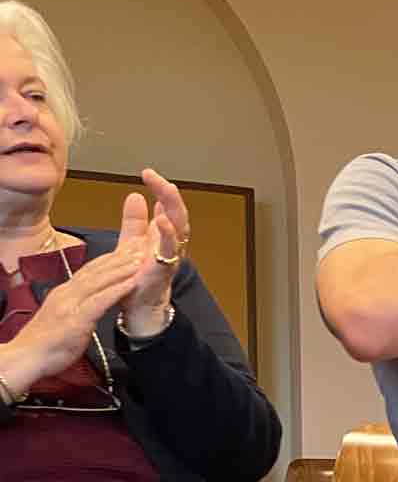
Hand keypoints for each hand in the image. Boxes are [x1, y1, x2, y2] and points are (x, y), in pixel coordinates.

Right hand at [1, 239, 146, 386]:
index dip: (108, 259)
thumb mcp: (62, 319)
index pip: (88, 271)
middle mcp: (66, 294)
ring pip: (99, 281)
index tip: (126, 250)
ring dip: (121, 269)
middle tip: (139, 246)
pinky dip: (117, 290)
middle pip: (95, 271)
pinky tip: (132, 283)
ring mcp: (70, 305)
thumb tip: (88, 304)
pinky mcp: (76, 320)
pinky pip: (100, 301)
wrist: (26, 357)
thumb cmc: (45, 344)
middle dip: (118, 258)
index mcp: (63, 293)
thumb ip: (75, 308)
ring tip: (140, 260)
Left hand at [115, 168, 188, 335]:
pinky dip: (167, 235)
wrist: (137, 308)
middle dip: (169, 194)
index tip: (149, 173)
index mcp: (163, 237)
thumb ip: (134, 221)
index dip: (162, 190)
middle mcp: (170, 245)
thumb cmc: (138, 279)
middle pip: (178, 214)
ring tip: (166, 190)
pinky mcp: (163, 270)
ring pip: (179, 228)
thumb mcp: (132, 243)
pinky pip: (170, 251)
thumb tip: (135, 195)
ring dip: (173, 208)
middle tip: (157, 177)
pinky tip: (161, 220)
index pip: (168, 208)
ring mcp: (169, 257)